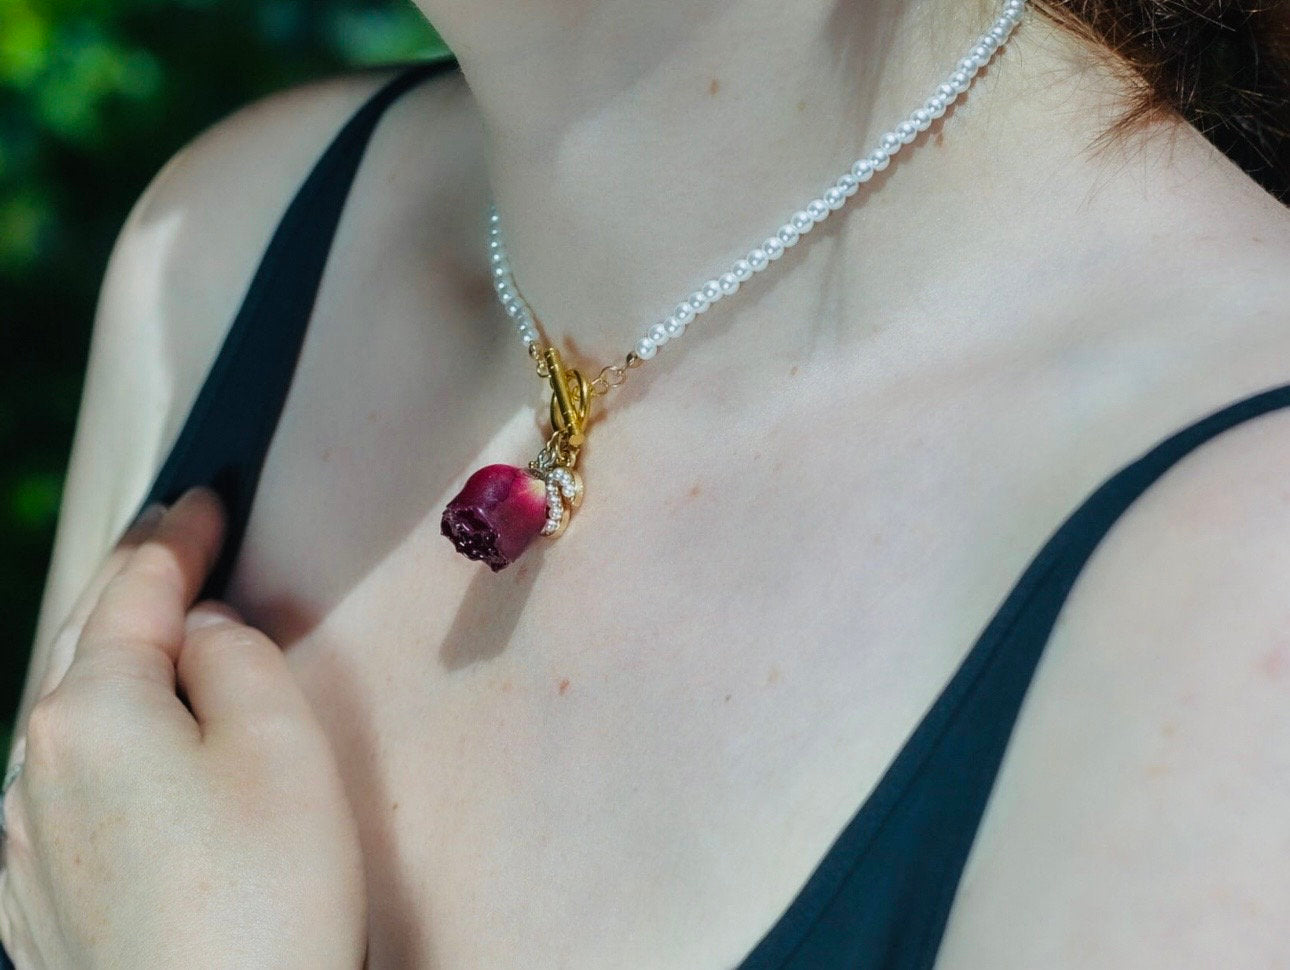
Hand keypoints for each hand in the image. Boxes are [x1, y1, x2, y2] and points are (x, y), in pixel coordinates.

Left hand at [0, 486, 365, 969]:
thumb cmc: (268, 890)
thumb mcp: (281, 741)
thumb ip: (236, 656)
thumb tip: (198, 634)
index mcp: (92, 712)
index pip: (136, 590)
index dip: (179, 535)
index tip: (207, 495)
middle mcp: (35, 768)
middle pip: (88, 644)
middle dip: (132, 581)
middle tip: (172, 533)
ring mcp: (24, 845)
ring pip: (72, 717)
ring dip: (114, 659)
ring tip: (155, 627)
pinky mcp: (37, 904)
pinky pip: (68, 784)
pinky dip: (103, 736)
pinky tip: (129, 744)